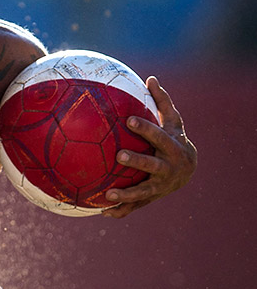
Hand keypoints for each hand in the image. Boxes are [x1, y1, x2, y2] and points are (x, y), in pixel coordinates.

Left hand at [103, 76, 196, 217]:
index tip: (129, 120)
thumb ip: (162, 102)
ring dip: (127, 194)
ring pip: (144, 192)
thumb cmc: (174, 139)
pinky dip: (121, 211)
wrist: (187, 171)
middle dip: (138, 161)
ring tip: (108, 195)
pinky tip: (101, 212)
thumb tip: (150, 77)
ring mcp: (161, 186)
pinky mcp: (151, 198)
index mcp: (174, 147)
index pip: (159, 136)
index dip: (146, 128)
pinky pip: (135, 207)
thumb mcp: (173, 122)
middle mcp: (169, 168)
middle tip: (118, 155)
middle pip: (153, 165)